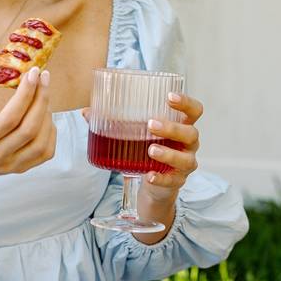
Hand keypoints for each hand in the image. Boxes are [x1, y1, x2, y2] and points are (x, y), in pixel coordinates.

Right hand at [0, 48, 55, 184]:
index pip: (10, 117)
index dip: (25, 93)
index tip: (34, 71)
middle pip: (29, 128)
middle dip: (41, 99)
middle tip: (44, 76)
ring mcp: (10, 165)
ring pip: (41, 142)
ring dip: (47, 114)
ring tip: (42, 96)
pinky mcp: (20, 169)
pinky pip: (45, 152)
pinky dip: (50, 131)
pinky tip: (44, 115)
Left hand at [82, 91, 202, 202]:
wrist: (154, 183)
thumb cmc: (147, 148)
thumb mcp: (136, 134)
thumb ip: (114, 122)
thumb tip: (87, 112)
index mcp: (181, 125)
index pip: (194, 110)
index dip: (185, 102)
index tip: (169, 97)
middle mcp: (188, 144)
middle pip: (190, 132)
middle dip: (172, 127)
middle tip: (150, 124)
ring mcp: (185, 163)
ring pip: (185, 158)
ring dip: (168, 154)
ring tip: (150, 150)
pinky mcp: (177, 181)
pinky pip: (173, 180)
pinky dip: (161, 178)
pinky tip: (149, 175)